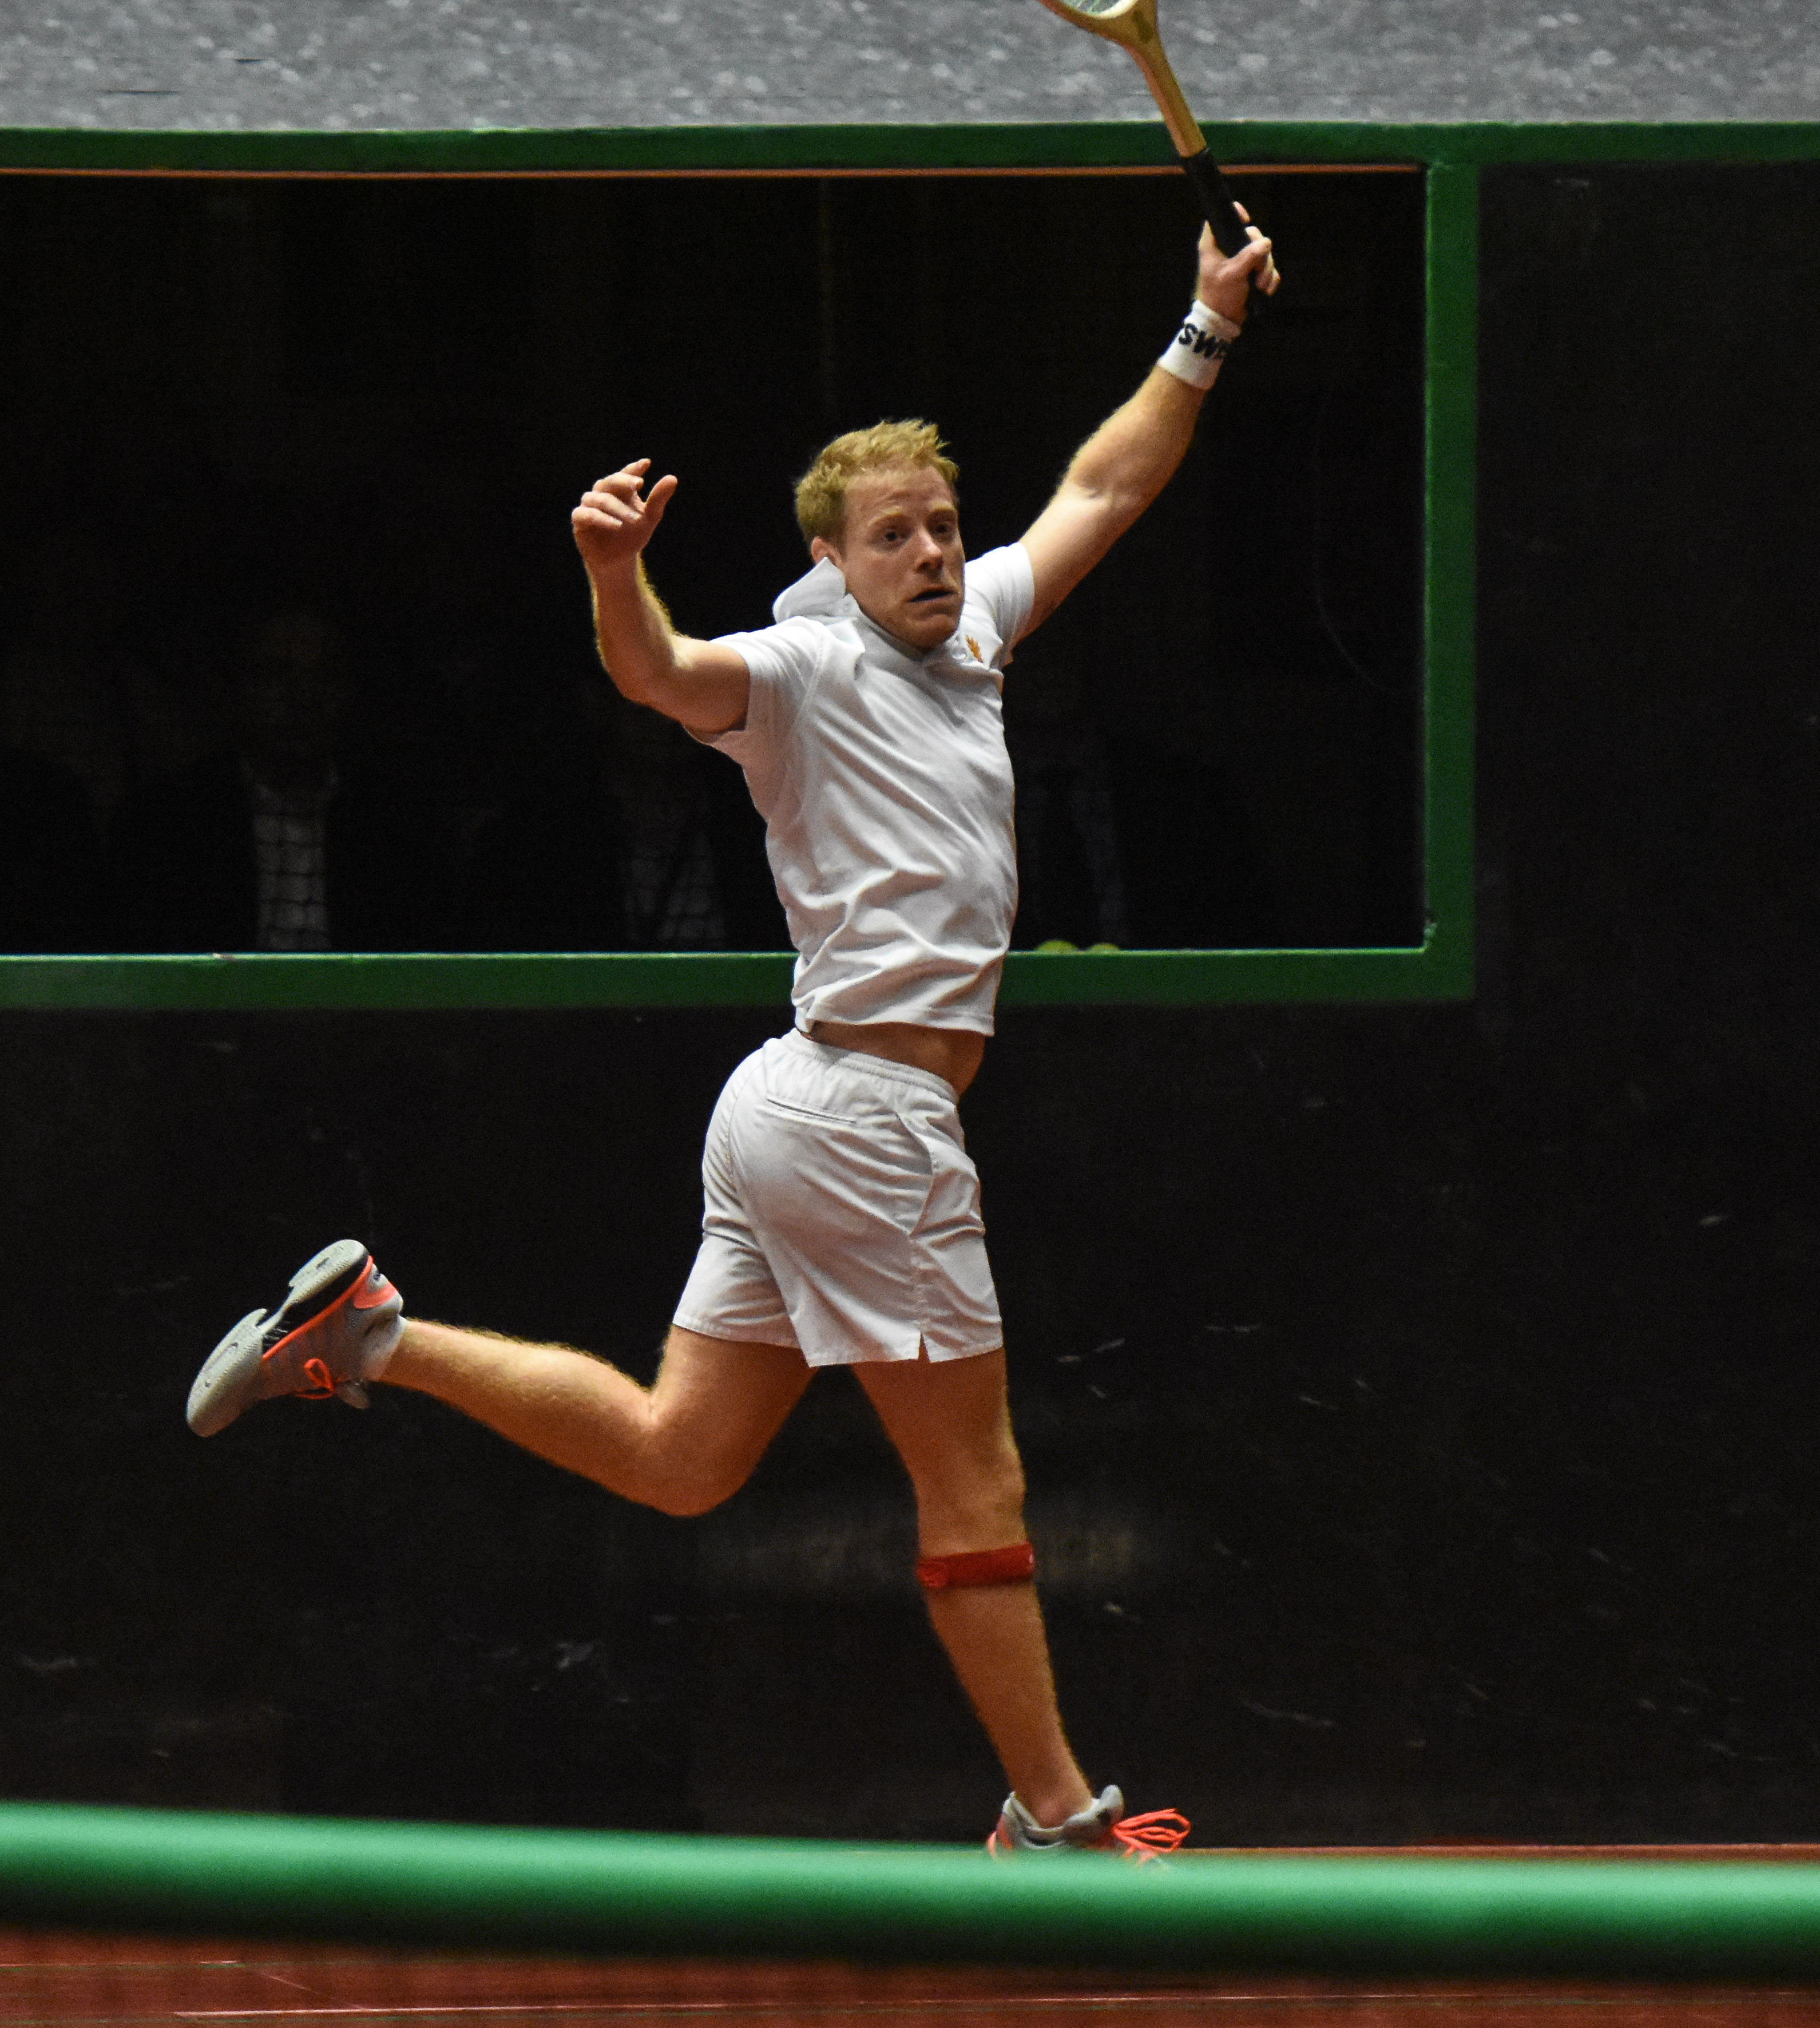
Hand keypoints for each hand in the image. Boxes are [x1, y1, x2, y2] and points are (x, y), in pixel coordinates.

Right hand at [571, 459, 678, 577]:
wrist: (618, 560)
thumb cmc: (632, 534)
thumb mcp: (650, 517)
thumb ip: (658, 499)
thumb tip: (672, 478)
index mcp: (620, 489)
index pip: (626, 474)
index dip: (634, 468)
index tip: (646, 464)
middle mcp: (602, 493)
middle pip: (610, 481)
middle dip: (624, 481)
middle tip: (638, 484)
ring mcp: (589, 505)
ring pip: (599, 499)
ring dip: (617, 507)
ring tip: (634, 519)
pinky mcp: (579, 520)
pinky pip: (585, 514)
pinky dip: (601, 518)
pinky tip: (616, 525)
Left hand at [1195, 210, 1278, 324]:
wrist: (1223, 320)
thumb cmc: (1220, 295)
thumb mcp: (1233, 274)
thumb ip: (1249, 257)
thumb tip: (1266, 243)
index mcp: (1214, 244)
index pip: (1220, 217)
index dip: (1234, 213)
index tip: (1246, 221)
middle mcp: (1227, 248)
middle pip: (1250, 235)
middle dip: (1260, 254)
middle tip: (1258, 271)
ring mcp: (1241, 259)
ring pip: (1262, 252)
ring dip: (1266, 270)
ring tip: (1261, 286)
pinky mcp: (1251, 271)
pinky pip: (1267, 266)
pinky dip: (1269, 278)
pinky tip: (1266, 290)